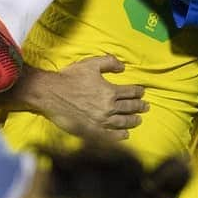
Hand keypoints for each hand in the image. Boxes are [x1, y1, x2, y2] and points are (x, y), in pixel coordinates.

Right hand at [31, 56, 147, 142]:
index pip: (130, 92)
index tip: (142, 92)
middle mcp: (108, 108)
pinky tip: (125, 134)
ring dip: (133, 121)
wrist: (51, 94)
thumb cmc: (70, 77)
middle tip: (146, 107)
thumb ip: (109, 62)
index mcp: (110, 91)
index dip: (138, 91)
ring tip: (138, 120)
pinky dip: (120, 135)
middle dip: (139, 106)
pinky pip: (110, 135)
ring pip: (123, 122)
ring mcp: (100, 121)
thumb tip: (123, 67)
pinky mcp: (91, 131)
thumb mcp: (91, 64)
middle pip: (129, 108)